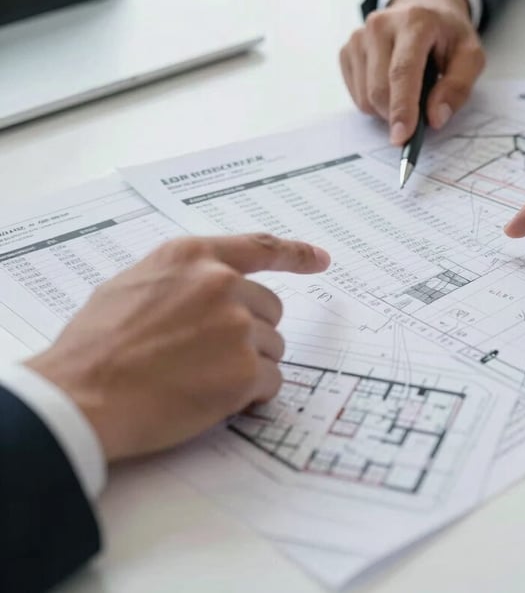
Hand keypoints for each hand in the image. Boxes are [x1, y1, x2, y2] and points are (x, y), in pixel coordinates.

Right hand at [26, 234, 329, 461]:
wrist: (82, 396)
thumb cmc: (96, 346)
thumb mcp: (134, 284)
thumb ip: (183, 278)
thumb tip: (212, 287)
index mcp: (193, 256)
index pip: (260, 247)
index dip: (296, 254)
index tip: (321, 259)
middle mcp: (222, 283)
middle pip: (269, 309)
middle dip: (249, 333)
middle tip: (207, 356)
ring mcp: (237, 326)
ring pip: (272, 347)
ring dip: (248, 365)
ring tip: (200, 379)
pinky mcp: (244, 370)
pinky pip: (272, 381)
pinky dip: (252, 395)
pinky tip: (214, 399)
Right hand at [340, 0, 484, 144]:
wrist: (423, 10)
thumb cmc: (448, 36)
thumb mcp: (470, 56)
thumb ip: (458, 88)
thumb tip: (435, 118)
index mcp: (414, 21)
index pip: (402, 71)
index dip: (402, 108)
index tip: (402, 137)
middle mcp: (380, 25)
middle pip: (379, 90)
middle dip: (397, 115)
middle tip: (418, 116)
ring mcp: (359, 37)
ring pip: (365, 97)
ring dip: (386, 109)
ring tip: (407, 91)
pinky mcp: (347, 50)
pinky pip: (356, 95)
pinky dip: (374, 101)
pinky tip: (389, 85)